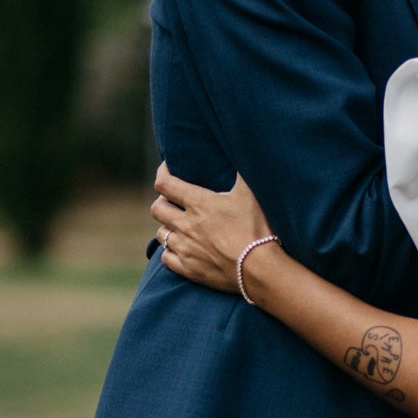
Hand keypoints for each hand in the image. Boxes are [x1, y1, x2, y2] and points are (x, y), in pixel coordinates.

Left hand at [151, 164, 271, 294]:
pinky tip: (181, 248)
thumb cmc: (258, 228)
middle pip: (157, 209)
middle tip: (174, 201)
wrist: (260, 269)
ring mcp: (185, 248)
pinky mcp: (189, 269)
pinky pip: (166, 258)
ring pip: (160, 234)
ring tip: (179, 225)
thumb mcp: (252, 193)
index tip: (169, 170)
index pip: (164, 183)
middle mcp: (186, 224)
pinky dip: (170, 251)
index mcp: (198, 203)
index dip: (162, 173)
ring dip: (167, 227)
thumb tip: (243, 148)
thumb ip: (242, 170)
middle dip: (163, 202)